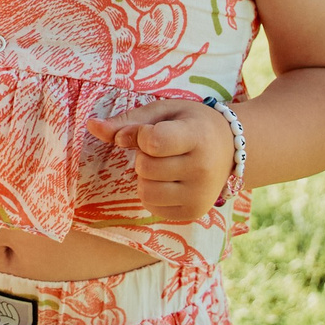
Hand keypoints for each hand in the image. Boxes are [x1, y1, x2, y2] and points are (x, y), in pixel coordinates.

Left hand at [91, 99, 234, 221]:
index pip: (153, 142)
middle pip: (145, 168)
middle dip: (143, 156)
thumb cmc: (191, 123)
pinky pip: (152, 207)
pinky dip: (153, 193)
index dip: (141, 135)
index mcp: (197, 137)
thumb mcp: (163, 112)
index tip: (151, 131)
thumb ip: (127, 121)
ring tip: (165, 165)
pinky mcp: (194, 212)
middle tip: (163, 149)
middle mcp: (202, 170)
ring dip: (145, 177)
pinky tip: (170, 181)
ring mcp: (200, 195)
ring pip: (146, 191)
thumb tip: (91, 126)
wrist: (232, 148)